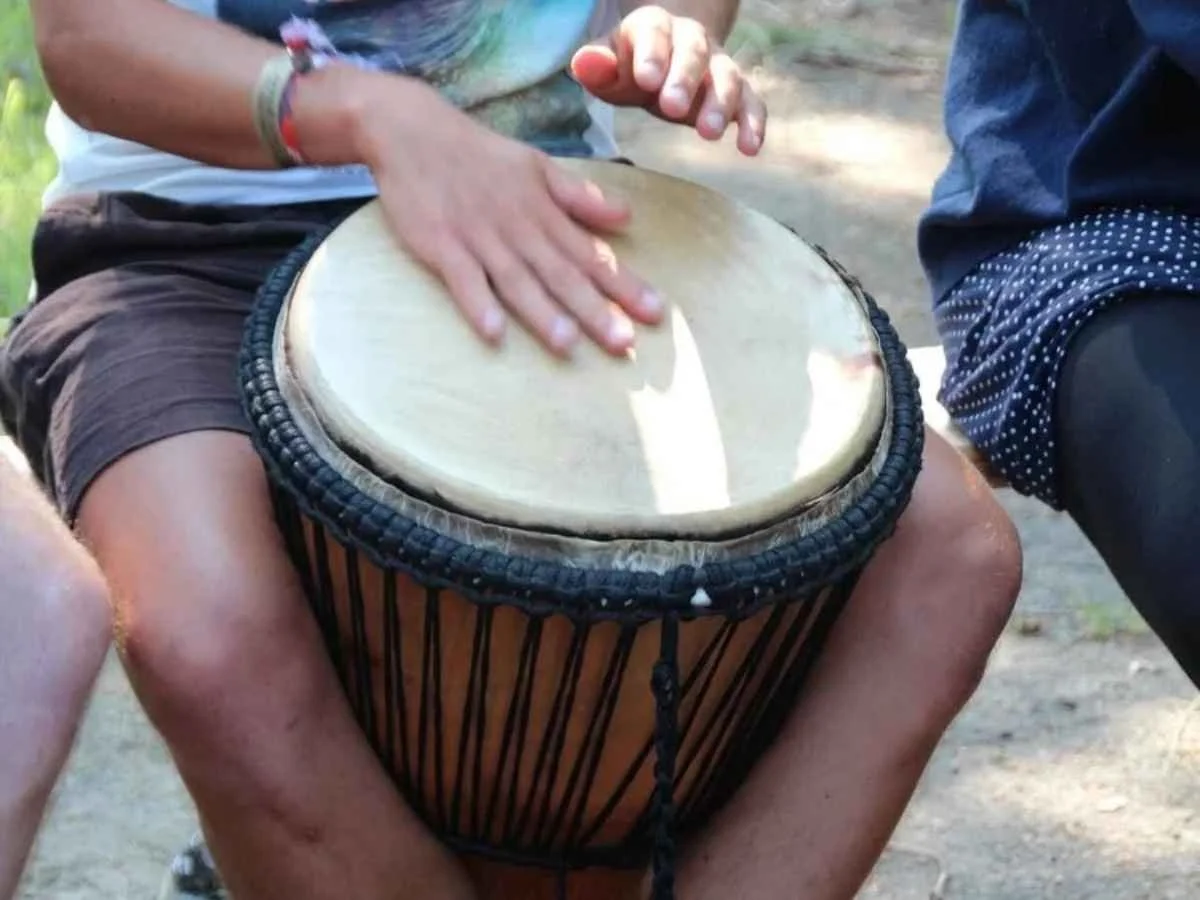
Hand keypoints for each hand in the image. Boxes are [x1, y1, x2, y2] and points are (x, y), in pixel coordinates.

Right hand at [355, 78, 663, 358]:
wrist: (411, 130)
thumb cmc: (480, 155)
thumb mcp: (537, 166)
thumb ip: (581, 196)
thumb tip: (627, 216)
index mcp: (544, 212)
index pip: (592, 254)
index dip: (624, 285)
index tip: (657, 314)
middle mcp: (519, 228)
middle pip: (562, 275)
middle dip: (595, 310)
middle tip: (625, 343)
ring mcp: (480, 238)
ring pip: (517, 281)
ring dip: (542, 313)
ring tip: (569, 344)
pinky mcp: (441, 244)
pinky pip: (462, 280)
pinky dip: (478, 304)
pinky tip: (494, 332)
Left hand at [570, 5, 765, 155]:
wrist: (668, 60)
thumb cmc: (631, 67)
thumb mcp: (608, 66)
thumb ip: (596, 67)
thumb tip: (582, 63)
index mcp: (655, 27)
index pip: (654, 34)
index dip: (652, 55)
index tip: (645, 80)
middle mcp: (693, 41)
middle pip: (693, 54)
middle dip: (684, 80)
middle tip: (672, 109)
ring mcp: (718, 66)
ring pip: (727, 78)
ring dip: (720, 104)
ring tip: (709, 134)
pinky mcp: (738, 93)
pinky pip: (752, 103)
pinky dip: (753, 124)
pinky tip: (749, 149)